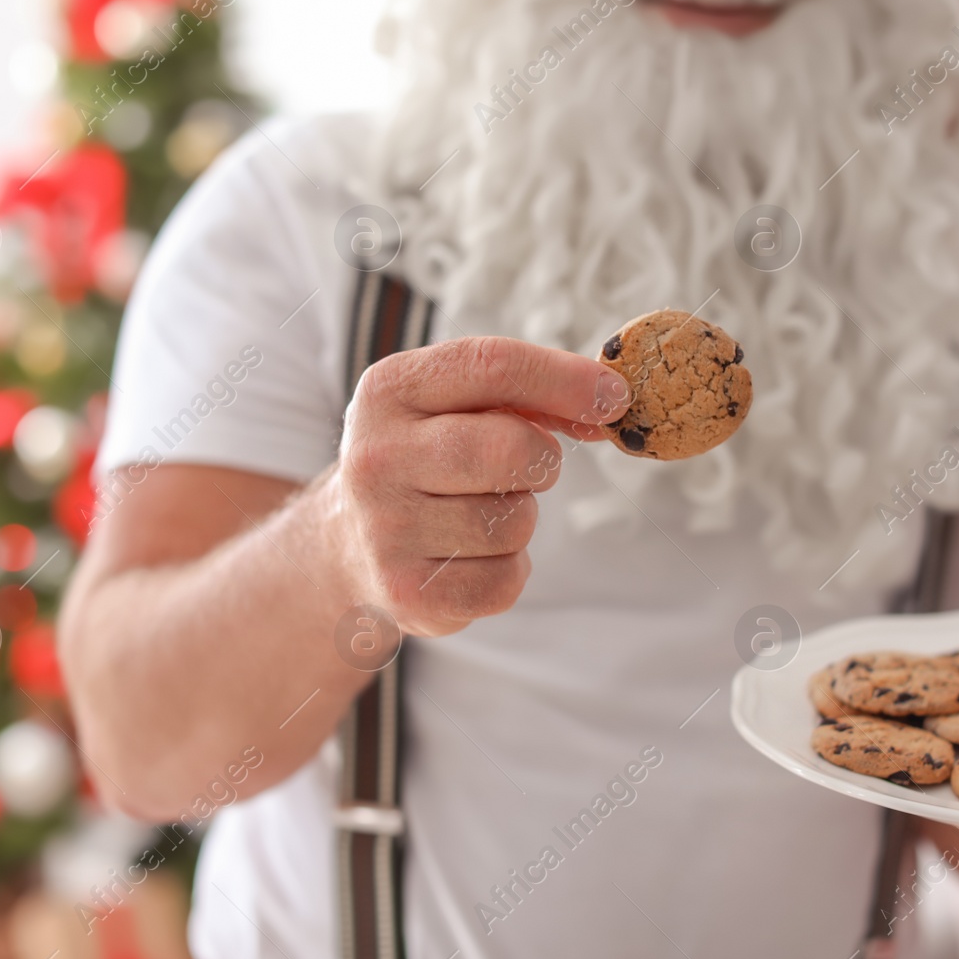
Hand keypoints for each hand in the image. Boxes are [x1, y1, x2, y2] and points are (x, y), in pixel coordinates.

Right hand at [329, 336, 628, 635]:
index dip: (566, 379)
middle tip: (527, 467)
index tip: (614, 396)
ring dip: (520, 517)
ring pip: (514, 521)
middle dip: (541, 459)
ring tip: (479, 512)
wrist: (344, 544)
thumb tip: (607, 403)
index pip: (494, 366)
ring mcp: (386, 529)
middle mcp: (376, 456)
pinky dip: (508, 570)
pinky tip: (470, 556)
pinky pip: (506, 581)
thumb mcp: (452, 405)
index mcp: (389, 390)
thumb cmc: (424, 458)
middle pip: (511, 449)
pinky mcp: (407, 592)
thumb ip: (526, 393)